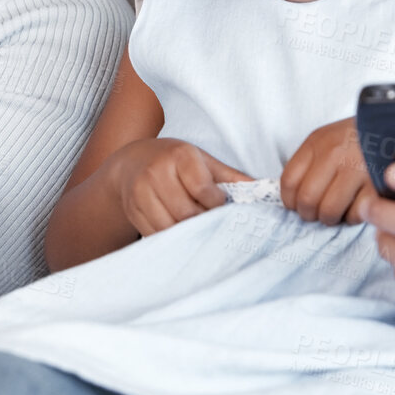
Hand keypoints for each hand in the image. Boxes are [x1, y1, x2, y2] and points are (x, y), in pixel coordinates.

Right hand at [108, 138, 248, 236]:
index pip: (202, 189)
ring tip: (197, 230)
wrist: (131, 162)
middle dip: (203, 222)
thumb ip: (230, 177)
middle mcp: (156, 172)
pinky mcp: (132, 210)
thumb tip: (264, 191)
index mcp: (180, 156)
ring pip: (170, 227)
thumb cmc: (174, 160)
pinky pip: (156, 234)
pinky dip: (172, 238)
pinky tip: (180, 233)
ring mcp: (140, 192)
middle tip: (212, 224)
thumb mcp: (202, 160)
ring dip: (188, 234)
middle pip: (186, 212)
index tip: (220, 207)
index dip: (215, 204)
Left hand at [279, 118, 372, 225]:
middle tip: (316, 213)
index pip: (289, 181)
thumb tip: (292, 197)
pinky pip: (355, 215)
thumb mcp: (327, 138)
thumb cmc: (358, 138)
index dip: (289, 201)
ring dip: (330, 218)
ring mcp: (358, 170)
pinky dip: (354, 217)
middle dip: (308, 214)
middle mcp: (335, 154)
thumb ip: (308, 163)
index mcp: (318, 142)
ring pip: (329, 211)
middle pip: (307, 200)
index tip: (295, 205)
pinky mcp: (379, 186)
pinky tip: (357, 206)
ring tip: (336, 212)